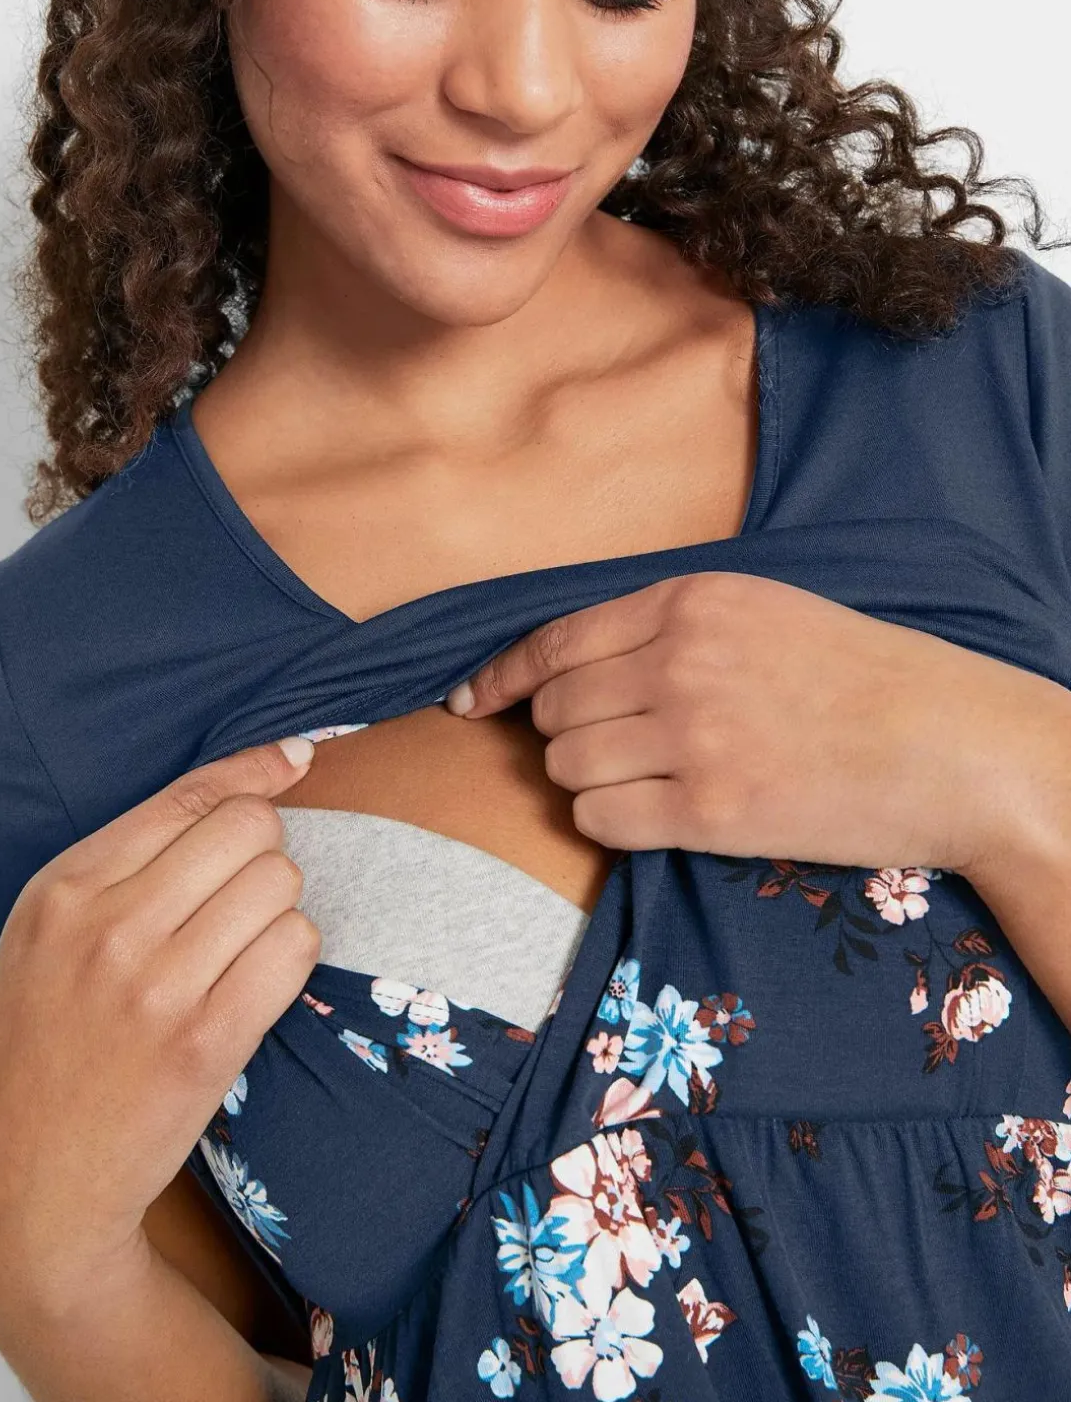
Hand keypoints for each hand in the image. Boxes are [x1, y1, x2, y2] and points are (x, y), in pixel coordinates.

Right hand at [0, 736, 319, 1301]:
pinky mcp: (206, 1042)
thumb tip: (269, 771)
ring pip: (280, 884)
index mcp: (63, 889)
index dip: (255, 774)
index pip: (190, 795)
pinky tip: (256, 983)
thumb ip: (139, 854)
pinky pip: (294, 950)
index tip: (295, 761)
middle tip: (235, 902)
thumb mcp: (53, 931)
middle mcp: (107, 928)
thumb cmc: (49, 1042)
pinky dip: (291, 958)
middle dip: (260, 855)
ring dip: (277, 911)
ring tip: (236, 950)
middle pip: (250, 830)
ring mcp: (158, 987)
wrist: (32, 1180)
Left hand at [445, 571, 1067, 876]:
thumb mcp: (764, 613)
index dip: (502, 676)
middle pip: (553, 708)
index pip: (555, 639)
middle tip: (612, 748)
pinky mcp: (710, 809)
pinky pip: (600, 819)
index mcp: (691, 601)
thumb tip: (575, 664)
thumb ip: (671, 626)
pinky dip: (611, 821)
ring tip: (648, 780)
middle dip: (563, 733)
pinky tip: (657, 814)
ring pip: (567, 766)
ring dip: (588, 780)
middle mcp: (679, 660)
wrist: (950, 744)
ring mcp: (692, 734)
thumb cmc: (863, 677)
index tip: (473, 701)